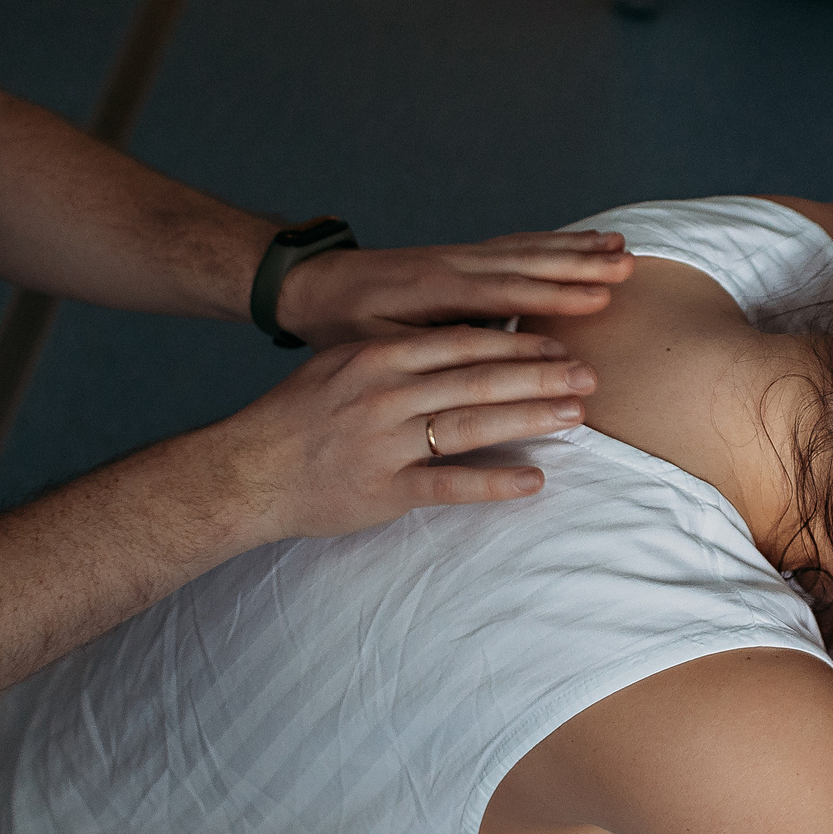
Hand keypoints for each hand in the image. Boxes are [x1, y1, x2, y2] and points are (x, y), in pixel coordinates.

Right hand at [213, 325, 598, 539]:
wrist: (244, 471)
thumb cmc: (299, 417)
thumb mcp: (343, 364)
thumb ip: (401, 354)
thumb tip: (465, 342)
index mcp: (378, 357)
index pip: (463, 342)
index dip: (517, 342)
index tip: (560, 342)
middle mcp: (385, 395)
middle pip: (478, 380)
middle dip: (540, 376)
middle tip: (588, 374)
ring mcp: (385, 443)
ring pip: (471, 426)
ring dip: (529, 419)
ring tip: (575, 416)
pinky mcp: (383, 491)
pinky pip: (449, 486)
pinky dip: (495, 484)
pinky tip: (535, 481)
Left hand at [274, 231, 634, 345]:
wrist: (311, 287)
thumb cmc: (338, 326)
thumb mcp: (373, 346)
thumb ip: (428, 351)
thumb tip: (487, 359)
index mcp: (433, 289)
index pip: (505, 292)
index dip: (553, 295)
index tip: (599, 298)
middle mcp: (452, 264)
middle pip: (527, 262)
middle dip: (581, 265)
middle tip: (629, 267)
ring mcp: (459, 255)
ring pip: (527, 249)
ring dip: (575, 249)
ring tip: (620, 248)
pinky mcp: (461, 257)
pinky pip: (514, 246)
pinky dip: (551, 244)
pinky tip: (580, 244)